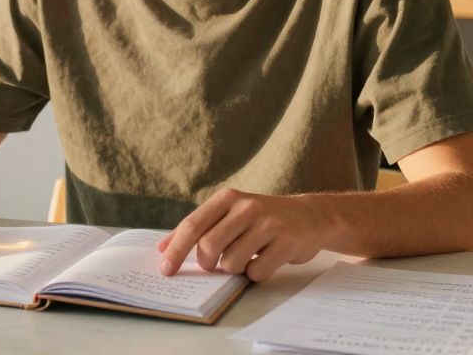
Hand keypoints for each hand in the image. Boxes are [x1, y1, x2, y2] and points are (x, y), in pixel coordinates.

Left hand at [156, 188, 330, 281]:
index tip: (165, 270)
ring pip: (231, 263)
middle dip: (207, 263)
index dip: (175, 250)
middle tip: (215, 264)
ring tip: (247, 256)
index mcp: (228, 198)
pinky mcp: (286, 243)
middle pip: (208, 247)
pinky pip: (256, 272)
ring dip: (234, 269)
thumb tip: (162, 248)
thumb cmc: (261, 218)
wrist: (310, 216)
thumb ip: (199, 228)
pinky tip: (265, 260)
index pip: (193, 226)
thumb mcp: (230, 213)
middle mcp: (246, 207)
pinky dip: (255, 274)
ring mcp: (268, 224)